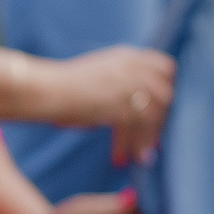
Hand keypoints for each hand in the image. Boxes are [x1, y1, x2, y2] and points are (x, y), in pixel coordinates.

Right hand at [35, 46, 175, 164]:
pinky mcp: (121, 103)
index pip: (165, 67)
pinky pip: (138, 127)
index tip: (162, 110)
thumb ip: (120, 86)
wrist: (46, 90)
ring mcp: (127, 83)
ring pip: (153, 114)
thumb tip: (135, 116)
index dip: (167, 89)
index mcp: (126, 56)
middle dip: (160, 120)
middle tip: (153, 142)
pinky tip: (126, 157)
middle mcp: (132, 66)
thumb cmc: (63, 88)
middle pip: (164, 94)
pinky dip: (134, 144)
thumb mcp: (98, 77)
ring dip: (147, 138)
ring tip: (141, 156)